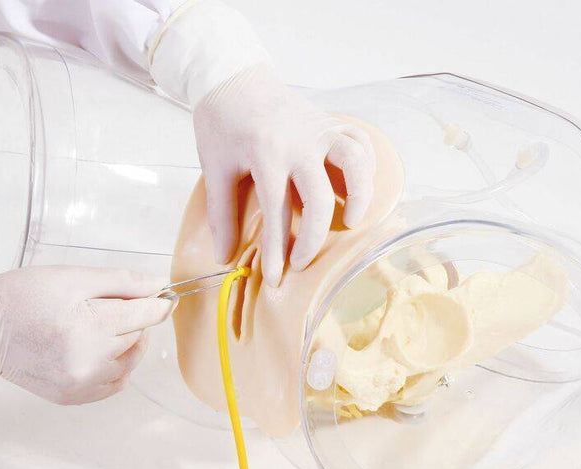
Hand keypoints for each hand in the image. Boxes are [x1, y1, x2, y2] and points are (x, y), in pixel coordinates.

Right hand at [0, 266, 172, 404]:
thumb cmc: (22, 296)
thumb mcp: (71, 277)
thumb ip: (120, 281)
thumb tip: (158, 285)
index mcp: (88, 327)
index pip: (144, 315)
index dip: (157, 302)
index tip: (163, 295)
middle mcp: (88, 362)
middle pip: (137, 337)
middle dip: (133, 318)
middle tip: (111, 304)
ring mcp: (81, 384)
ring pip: (129, 363)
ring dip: (127, 344)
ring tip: (103, 326)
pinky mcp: (73, 397)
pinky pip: (114, 384)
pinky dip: (115, 366)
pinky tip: (97, 349)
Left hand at [193, 63, 376, 286]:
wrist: (232, 76)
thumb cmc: (220, 123)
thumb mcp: (214, 169)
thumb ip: (221, 214)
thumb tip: (223, 257)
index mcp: (266, 153)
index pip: (277, 212)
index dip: (277, 251)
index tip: (275, 279)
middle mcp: (299, 141)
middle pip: (319, 198)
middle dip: (312, 239)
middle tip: (301, 261)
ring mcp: (319, 128)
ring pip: (355, 161)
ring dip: (360, 195)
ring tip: (351, 222)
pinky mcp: (330, 121)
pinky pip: (359, 141)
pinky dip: (366, 165)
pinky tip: (358, 189)